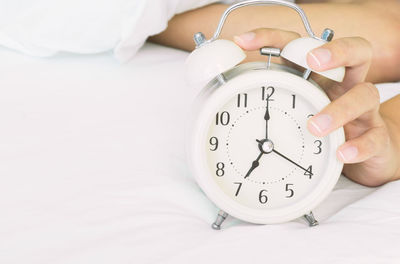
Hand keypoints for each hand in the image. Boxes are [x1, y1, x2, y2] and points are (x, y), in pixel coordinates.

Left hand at [234, 28, 399, 186]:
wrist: (364, 153)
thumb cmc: (322, 128)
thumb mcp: (294, 110)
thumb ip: (266, 101)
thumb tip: (215, 99)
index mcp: (318, 76)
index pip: (299, 46)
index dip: (272, 37)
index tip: (242, 41)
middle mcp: (344, 86)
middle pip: (353, 52)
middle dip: (334, 51)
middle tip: (313, 61)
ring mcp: (363, 111)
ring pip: (364, 94)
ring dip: (339, 107)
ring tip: (315, 126)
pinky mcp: (376, 137)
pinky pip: (373, 138)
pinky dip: (357, 146)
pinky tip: (341, 153)